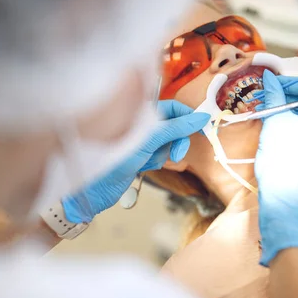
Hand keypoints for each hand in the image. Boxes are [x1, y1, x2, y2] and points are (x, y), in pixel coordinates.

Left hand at [62, 100, 209, 222]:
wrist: (96, 189)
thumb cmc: (115, 159)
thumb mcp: (149, 140)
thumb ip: (176, 128)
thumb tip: (201, 117)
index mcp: (141, 112)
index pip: (173, 107)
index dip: (188, 117)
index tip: (201, 128)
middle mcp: (143, 124)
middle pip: (175, 127)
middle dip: (178, 142)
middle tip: (177, 157)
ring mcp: (143, 140)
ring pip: (169, 143)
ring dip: (166, 154)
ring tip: (151, 163)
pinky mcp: (142, 155)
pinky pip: (161, 155)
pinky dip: (157, 162)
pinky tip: (145, 168)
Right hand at [255, 70, 297, 265]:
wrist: (285, 203)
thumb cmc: (280, 162)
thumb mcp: (273, 123)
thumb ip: (273, 96)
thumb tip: (270, 79)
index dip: (289, 82)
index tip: (271, 85)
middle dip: (289, 98)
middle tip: (268, 99)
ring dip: (292, 113)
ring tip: (271, 115)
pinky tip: (281, 132)